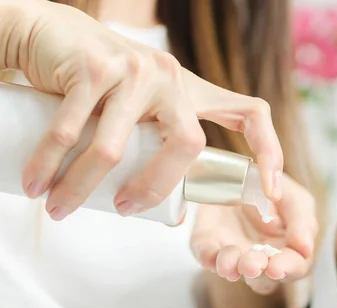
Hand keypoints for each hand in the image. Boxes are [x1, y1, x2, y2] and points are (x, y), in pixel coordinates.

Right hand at [2, 1, 282, 219]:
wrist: (47, 35)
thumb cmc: (96, 85)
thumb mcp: (140, 112)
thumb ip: (155, 147)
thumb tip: (166, 215)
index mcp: (190, 93)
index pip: (250, 116)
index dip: (271, 151)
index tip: (274, 192)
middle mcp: (172, 78)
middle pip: (187, 145)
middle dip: (154, 188)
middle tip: (122, 210)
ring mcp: (135, 70)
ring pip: (114, 147)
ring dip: (80, 186)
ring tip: (58, 207)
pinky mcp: (95, 66)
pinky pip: (71, 129)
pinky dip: (48, 164)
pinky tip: (35, 185)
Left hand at [190, 174, 317, 294]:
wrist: (237, 171)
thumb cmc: (272, 189)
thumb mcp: (295, 198)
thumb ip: (302, 221)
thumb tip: (305, 248)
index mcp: (287, 250)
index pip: (294, 267)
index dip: (288, 269)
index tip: (277, 267)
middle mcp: (260, 258)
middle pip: (262, 278)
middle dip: (257, 272)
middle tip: (253, 264)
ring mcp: (232, 254)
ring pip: (232, 271)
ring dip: (232, 268)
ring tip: (230, 262)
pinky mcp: (207, 244)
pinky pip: (205, 255)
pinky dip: (208, 256)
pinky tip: (211, 254)